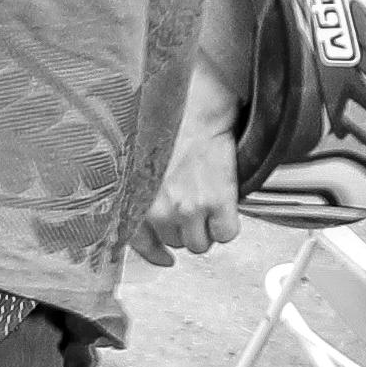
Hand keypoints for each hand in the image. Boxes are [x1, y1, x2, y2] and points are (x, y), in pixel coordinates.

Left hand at [128, 60, 244, 267]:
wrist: (199, 109)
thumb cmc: (171, 128)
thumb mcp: (141, 165)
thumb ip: (142, 196)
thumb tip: (150, 224)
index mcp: (138, 199)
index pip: (142, 243)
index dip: (156, 254)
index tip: (165, 257)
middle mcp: (160, 209)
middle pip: (177, 243)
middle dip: (186, 227)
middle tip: (194, 202)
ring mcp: (189, 209)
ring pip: (200, 244)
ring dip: (207, 229)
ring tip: (209, 203)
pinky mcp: (217, 204)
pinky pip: (225, 235)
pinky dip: (227, 225)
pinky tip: (225, 206)